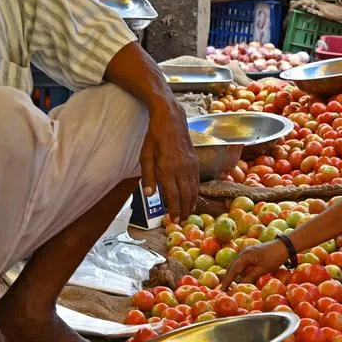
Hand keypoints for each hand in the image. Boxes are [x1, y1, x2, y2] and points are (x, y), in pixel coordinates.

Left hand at [140, 103, 198, 221]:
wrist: (171, 120)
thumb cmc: (154, 137)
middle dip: (184, 211)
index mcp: (167, 169)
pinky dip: (195, 193)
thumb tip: (150, 195)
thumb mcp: (145, 156)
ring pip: (194, 190)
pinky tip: (192, 198)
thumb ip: (147, 176)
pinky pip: (197, 182)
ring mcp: (191, 166)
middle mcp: (182, 170)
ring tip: (187, 214)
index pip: (173, 196)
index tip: (173, 220)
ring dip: (191, 204)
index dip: (174, 210)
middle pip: (186, 196)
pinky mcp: (196, 162)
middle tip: (181, 221)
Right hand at [220, 240, 288, 288]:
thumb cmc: (275, 257)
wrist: (284, 245)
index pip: (232, 270)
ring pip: (237, 266)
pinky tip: (243, 278)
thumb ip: (251, 277)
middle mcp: (243, 253)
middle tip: (224, 290)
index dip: (227, 281)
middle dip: (228, 278)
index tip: (222, 290)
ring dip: (235, 275)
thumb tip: (241, 285)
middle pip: (232, 267)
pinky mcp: (251, 254)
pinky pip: (242, 264)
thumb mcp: (263, 269)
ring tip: (232, 286)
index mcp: (245, 256)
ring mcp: (247, 252)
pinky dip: (241, 272)